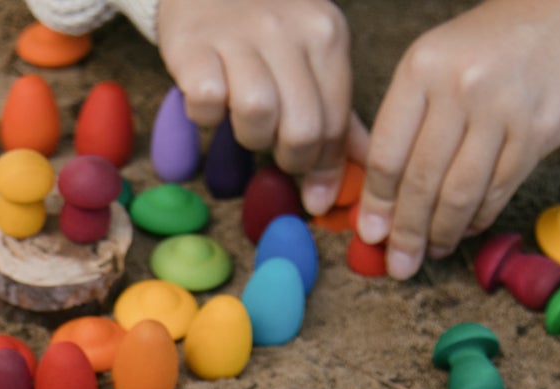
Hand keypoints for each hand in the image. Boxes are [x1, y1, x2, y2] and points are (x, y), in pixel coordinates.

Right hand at [156, 0, 355, 213]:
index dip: (326, 167)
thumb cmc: (263, 25)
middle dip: (292, 159)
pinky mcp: (193, 45)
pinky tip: (211, 104)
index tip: (316, 194)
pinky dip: (207, 116)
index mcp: (327, 34)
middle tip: (278, 155)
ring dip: (250, 137)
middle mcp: (289, 29)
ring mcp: (239, 35)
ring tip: (245, 126)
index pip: (336, 120)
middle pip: (302, 127)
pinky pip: (207, 101)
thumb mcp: (312, 53)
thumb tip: (366, 166)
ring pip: (257, 114)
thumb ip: (338, 109)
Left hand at [355, 0, 559, 278]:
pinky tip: (469, 227)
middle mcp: (459, 87)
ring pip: (460, 192)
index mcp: (423, 66)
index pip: (387, 152)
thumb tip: (387, 188)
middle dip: (406, 232)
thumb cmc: (505, 35)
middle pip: (421, 180)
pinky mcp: (541, 130)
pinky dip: (481, 215)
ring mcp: (502, 109)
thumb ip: (416, 114)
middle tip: (399, 265)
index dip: (377, 202)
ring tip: (432, 252)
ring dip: (443, 231)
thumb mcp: (445, 56)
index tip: (370, 233)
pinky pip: (500, 187)